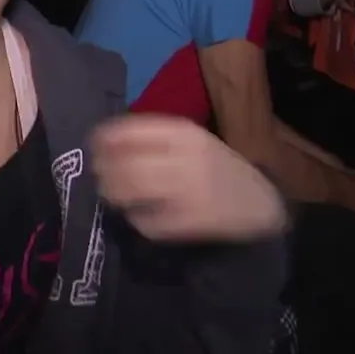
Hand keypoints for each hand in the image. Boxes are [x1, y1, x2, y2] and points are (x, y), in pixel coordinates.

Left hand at [91, 115, 286, 241]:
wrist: (261, 203)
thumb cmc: (217, 168)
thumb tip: (102, 139)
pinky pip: (148, 223)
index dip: (103, 140)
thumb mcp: (192, 142)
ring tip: (112, 197)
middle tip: (99, 177)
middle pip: (126, 164)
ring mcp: (190, 191)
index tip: (94, 147)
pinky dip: (137, 221)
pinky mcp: (193, 222)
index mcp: (184, 133)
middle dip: (104, 172)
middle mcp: (186, 158)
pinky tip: (139, 217)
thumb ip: (153, 138)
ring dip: (114, 196)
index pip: (129, 130)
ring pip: (132, 192)